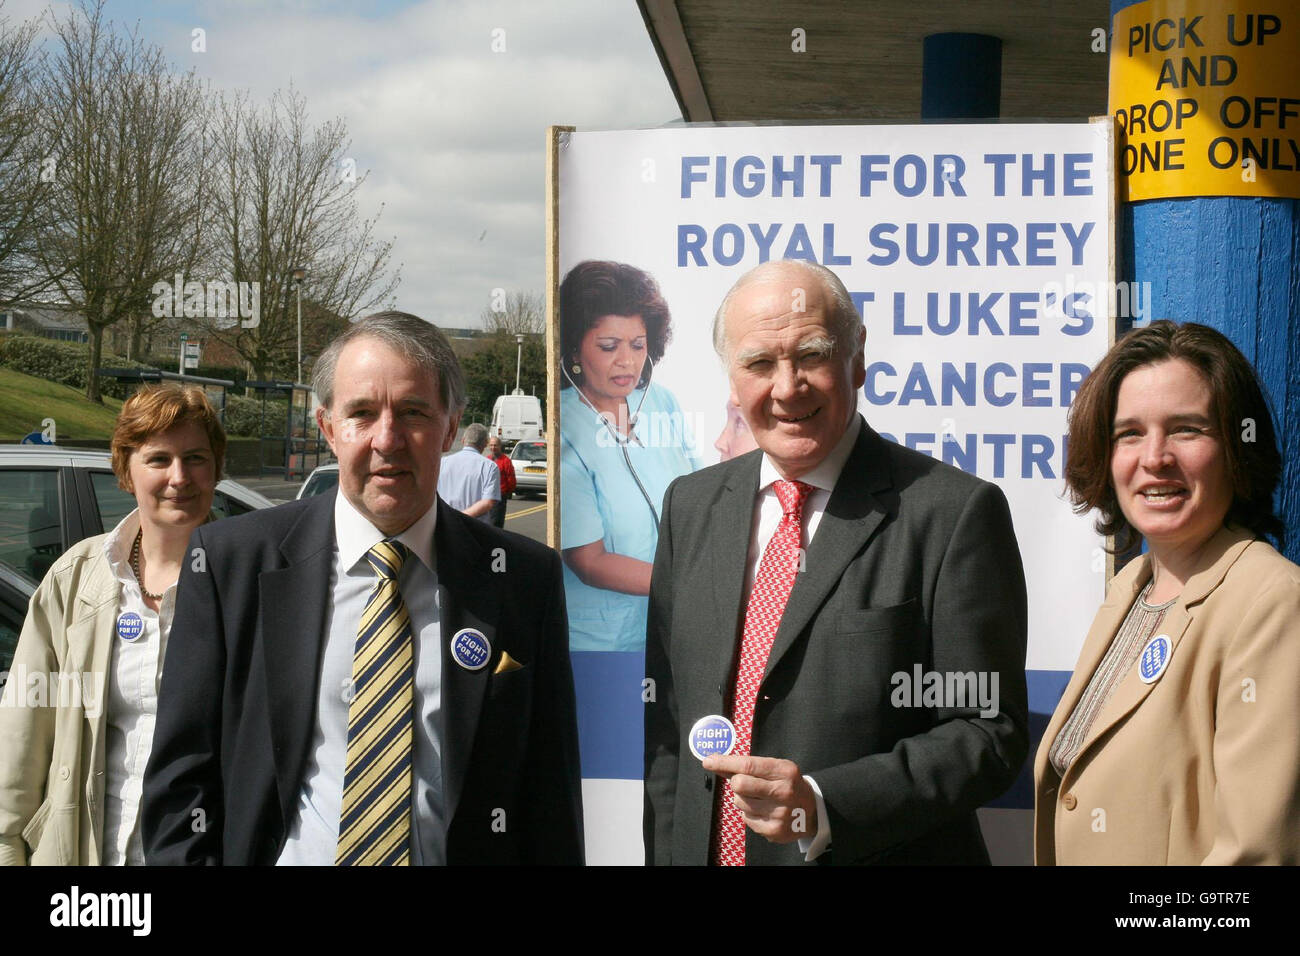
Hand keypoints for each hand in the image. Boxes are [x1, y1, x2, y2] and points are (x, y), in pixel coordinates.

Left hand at [703, 755, 817, 843]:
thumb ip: (749, 766)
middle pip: (739, 784)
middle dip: (736, 782)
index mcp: (785, 771)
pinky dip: (750, 814)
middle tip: (743, 783)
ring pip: (739, 802)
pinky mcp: (774, 830)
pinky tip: (763, 811)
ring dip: (743, 799)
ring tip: (759, 798)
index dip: (724, 762)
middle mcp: (784, 791)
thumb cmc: (787, 784)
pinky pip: (746, 819)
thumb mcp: (776, 768)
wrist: (812, 811)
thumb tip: (716, 762)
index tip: (708, 761)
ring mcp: (779, 813)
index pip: (748, 765)